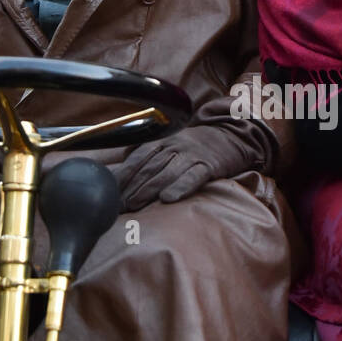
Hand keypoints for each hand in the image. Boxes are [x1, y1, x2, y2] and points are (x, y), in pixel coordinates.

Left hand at [115, 125, 258, 211]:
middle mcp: (175, 146)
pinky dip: (180, 187)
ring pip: (167, 172)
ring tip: (134, 205)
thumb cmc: (195, 146)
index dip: (123, 176)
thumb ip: (147, 154)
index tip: (110, 192)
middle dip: (131, 188)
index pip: (138, 159)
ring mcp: (192, 156)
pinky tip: (169, 199)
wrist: (231, 134)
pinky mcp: (209, 166)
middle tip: (118, 206)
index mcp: (162, 142)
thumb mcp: (170, 143)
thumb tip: (121, 169)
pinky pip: (193, 177)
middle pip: (149, 168)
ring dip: (148, 190)